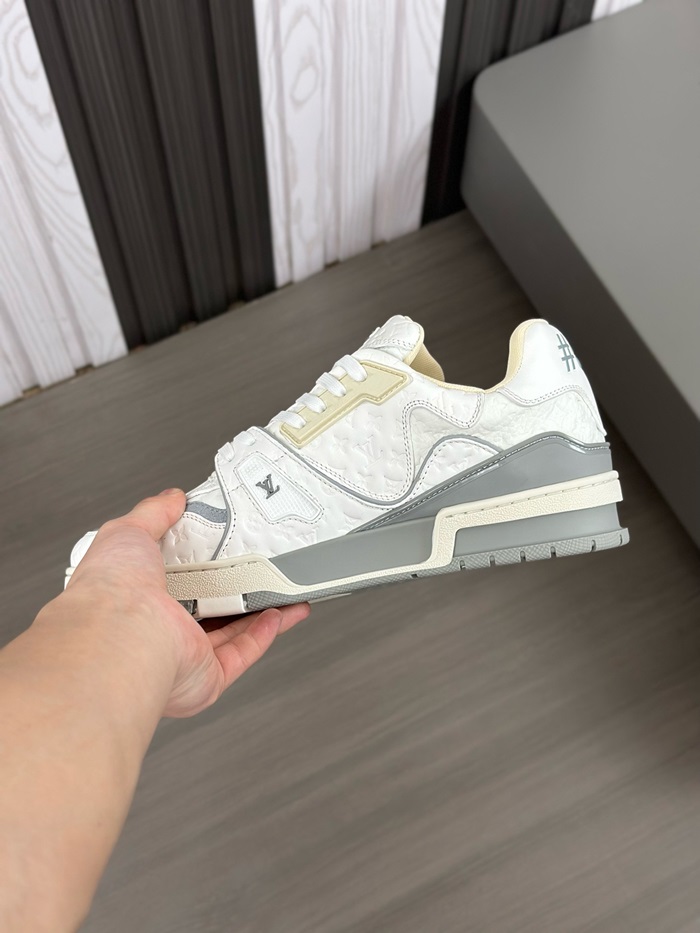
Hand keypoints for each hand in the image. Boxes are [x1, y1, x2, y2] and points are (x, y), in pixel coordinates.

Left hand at [62, 488, 308, 716]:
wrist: (123, 633)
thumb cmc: (112, 589)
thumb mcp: (129, 532)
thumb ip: (153, 514)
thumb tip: (171, 498)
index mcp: (135, 601)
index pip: (173, 583)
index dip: (200, 565)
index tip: (226, 548)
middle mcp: (158, 633)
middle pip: (208, 611)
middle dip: (237, 591)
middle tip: (262, 569)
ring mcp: (182, 658)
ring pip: (232, 635)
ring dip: (262, 613)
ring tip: (285, 590)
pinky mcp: (206, 678)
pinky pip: (243, 654)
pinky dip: (264, 635)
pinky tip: (281, 614)